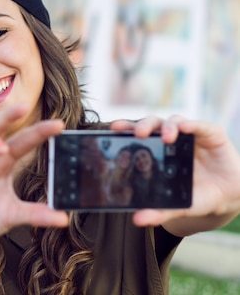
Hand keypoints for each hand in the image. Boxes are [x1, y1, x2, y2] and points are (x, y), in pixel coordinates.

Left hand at [111, 115, 239, 234]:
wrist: (227, 197)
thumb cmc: (196, 196)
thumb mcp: (177, 205)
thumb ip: (158, 212)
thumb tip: (137, 220)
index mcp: (158, 151)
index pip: (138, 134)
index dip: (127, 128)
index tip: (114, 128)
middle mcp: (171, 139)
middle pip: (153, 124)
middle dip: (144, 125)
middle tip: (139, 134)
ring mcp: (191, 135)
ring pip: (174, 121)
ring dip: (168, 126)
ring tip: (166, 137)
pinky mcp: (211, 134)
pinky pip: (200, 126)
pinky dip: (193, 125)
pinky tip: (186, 128)